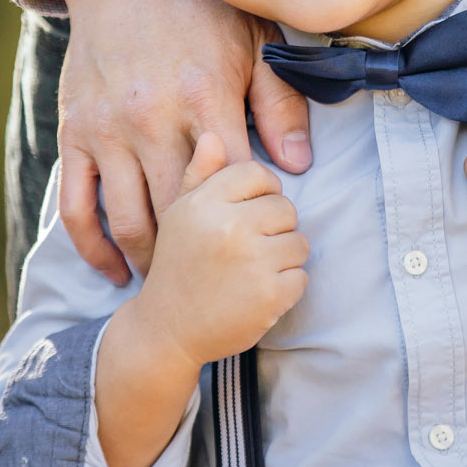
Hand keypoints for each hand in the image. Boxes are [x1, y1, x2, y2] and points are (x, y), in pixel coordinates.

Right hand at [46, 0, 312, 282]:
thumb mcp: (255, 42)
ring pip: (129, 220)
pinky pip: (77, 207)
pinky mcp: (75, 135)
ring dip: (151, 261)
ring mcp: (108, 129)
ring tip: (171, 280)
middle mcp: (153, 118)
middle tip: (218, 278)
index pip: (233, 183)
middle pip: (181, 213)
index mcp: (205, 96)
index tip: (260, 236)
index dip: (250, 217)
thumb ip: (279, 103)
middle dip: (200, 254)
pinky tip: (114, 269)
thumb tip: (299, 165)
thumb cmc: (202, 10)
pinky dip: (94, 248)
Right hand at [94, 133, 307, 466]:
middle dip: (272, 228)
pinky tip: (255, 294)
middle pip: (285, 207)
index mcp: (203, 201)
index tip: (247, 214)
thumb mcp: (179, 215)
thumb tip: (213, 137)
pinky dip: (285, 289)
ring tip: (248, 273)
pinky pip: (301, 277)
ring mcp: (250, 260)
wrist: (165, 330)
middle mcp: (226, 225)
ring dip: (281, 260)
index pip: (258, 174)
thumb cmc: (177, 266)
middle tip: (244, 251)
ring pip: (299, 242)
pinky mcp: (269, 294)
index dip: (260, 193)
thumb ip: (199, 175)